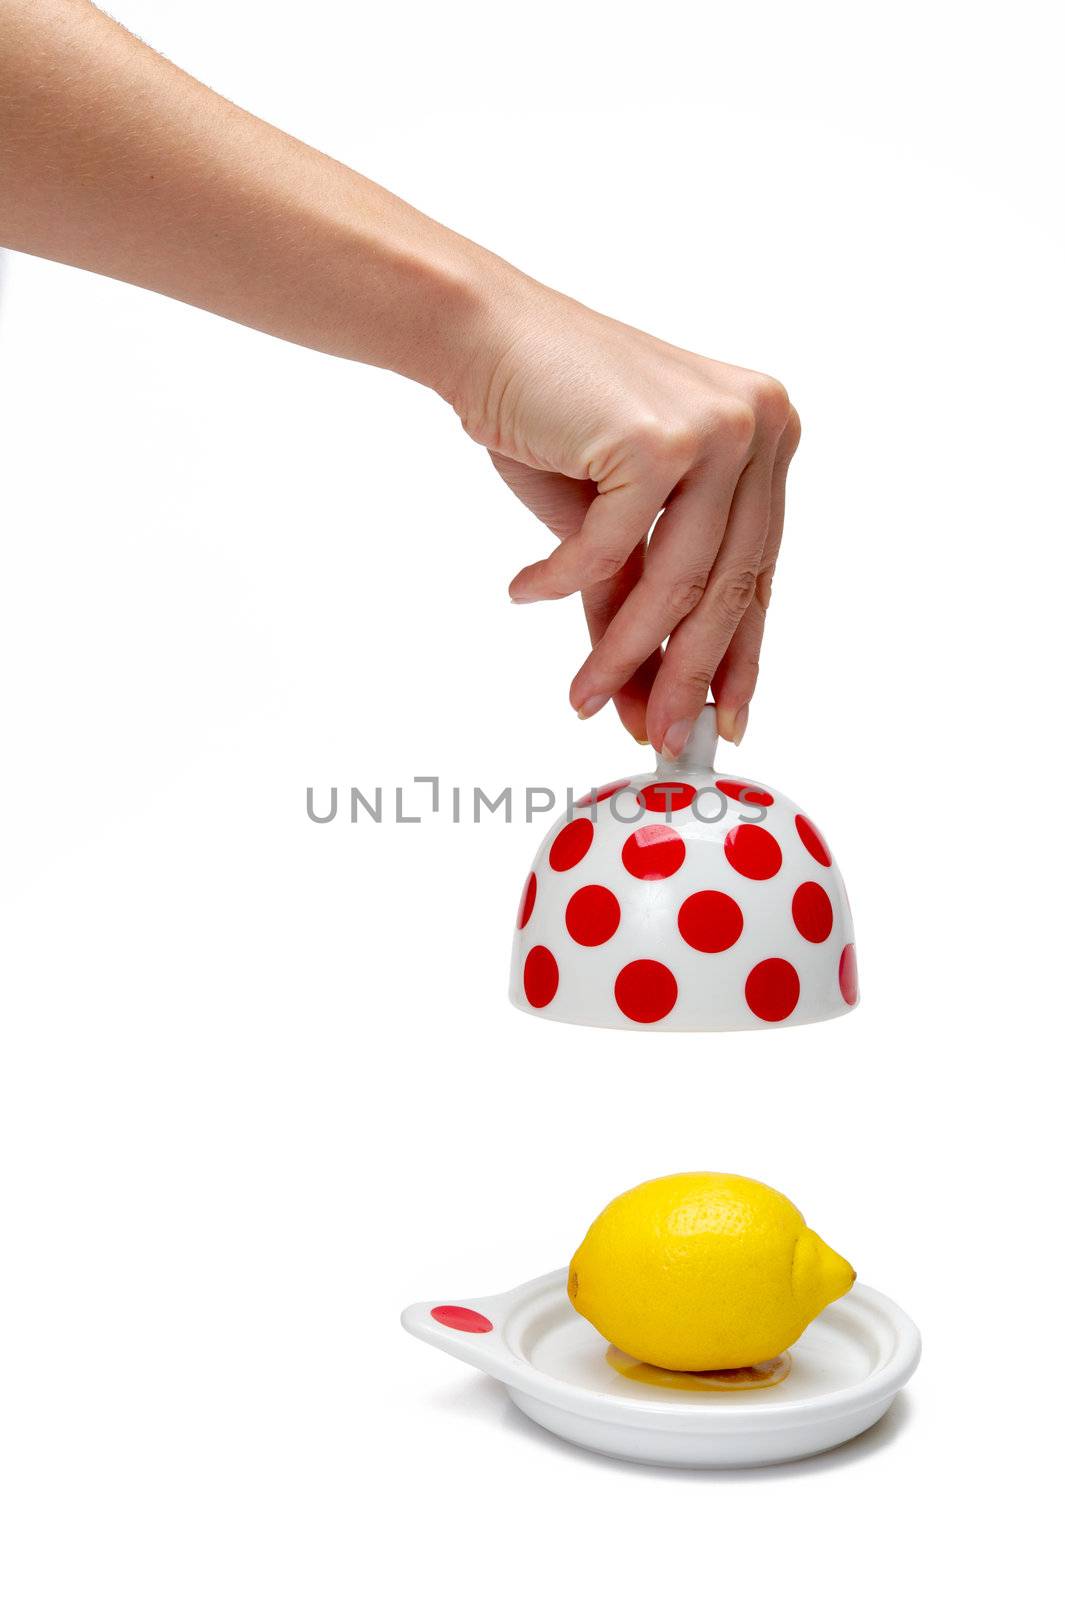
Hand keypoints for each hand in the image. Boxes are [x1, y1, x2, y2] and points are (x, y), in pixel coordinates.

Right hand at [455, 282, 799, 755]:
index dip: (737, 659)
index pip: (758, 573)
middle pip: (727, 586)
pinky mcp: (660, 438)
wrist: (482, 334)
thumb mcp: (610, 523)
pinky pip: (613, 551)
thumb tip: (647, 698)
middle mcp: (760, 425)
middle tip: (658, 737)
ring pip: (676, 582)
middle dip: (687, 678)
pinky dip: (563, 582)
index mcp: (766, 437)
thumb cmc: (549, 418)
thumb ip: (636, 603)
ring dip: (621, 653)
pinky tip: (525, 590)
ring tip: (584, 696)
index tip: (723, 721)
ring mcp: (719, 428)